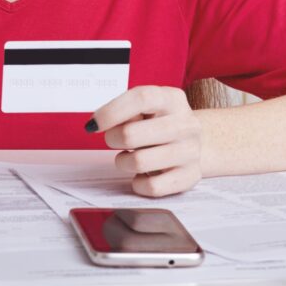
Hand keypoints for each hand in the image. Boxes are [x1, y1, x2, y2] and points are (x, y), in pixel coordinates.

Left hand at [88, 85, 202, 197]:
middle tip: (113, 140)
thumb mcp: (145, 109)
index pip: (141, 98)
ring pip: (139, 162)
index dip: (111, 112)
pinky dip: (138, 183)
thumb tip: (102, 123)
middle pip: (131, 134)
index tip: (93, 124)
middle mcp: (186, 124)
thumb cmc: (158, 123)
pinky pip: (152, 186)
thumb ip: (126, 112)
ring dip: (123, 162)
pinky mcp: (190, 176)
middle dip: (113, 139)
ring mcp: (191, 151)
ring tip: (128, 156)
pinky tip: (140, 175)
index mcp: (172, 99)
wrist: (191, 143)